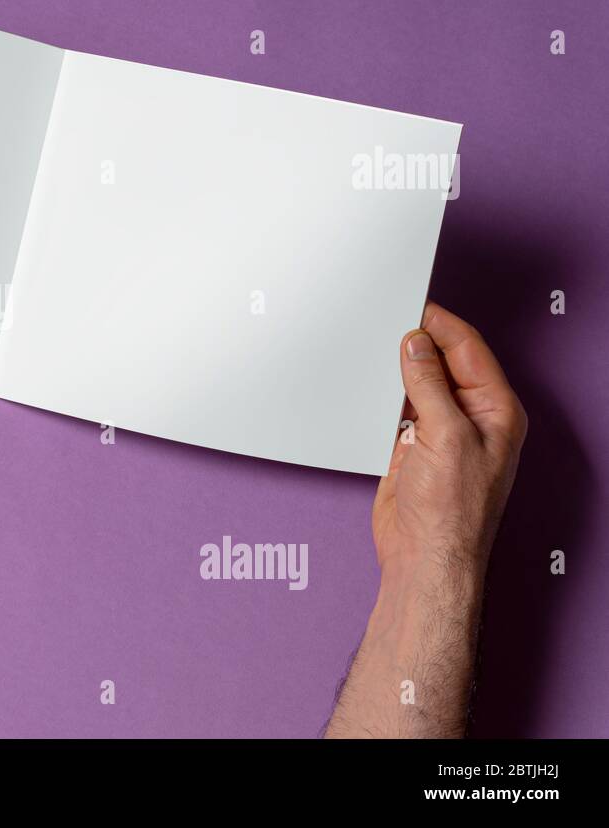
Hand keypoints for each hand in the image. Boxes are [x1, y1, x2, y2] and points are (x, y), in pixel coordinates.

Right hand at [325, 302, 525, 737]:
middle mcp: (471, 418)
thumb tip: (415, 344)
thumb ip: (428, 384)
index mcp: (495, 411)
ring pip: (417, 383)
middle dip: (416, 341)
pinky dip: (382, 392)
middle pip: (442, 362)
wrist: (424, 559)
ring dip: (397, 367)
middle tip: (385, 317)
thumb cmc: (452, 512)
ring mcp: (440, 432)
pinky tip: (367, 382)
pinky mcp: (412, 447)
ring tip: (372, 343)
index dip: (439, 323)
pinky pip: (396, 407)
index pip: (468, 350)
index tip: (410, 304)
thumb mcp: (445, 436)